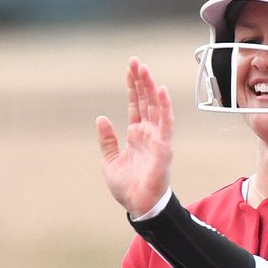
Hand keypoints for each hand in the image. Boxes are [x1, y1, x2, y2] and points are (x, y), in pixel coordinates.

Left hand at [97, 56, 173, 217]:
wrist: (138, 205)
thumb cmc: (127, 187)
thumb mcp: (110, 161)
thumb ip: (107, 140)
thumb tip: (101, 118)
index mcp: (136, 135)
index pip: (135, 105)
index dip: (132, 87)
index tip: (129, 69)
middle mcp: (148, 133)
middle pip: (145, 101)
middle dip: (140, 81)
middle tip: (136, 61)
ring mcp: (157, 139)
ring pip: (155, 107)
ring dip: (150, 88)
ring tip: (144, 70)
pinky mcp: (163, 147)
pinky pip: (165, 123)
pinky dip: (164, 106)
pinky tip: (160, 90)